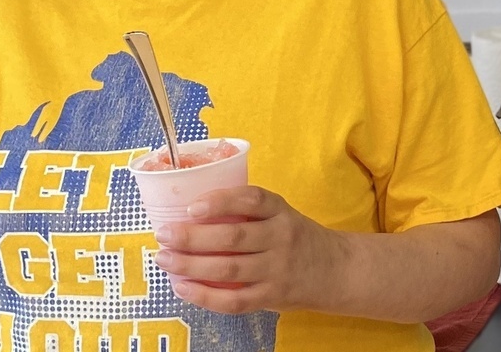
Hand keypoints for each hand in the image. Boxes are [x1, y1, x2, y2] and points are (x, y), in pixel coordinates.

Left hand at [153, 186, 348, 314]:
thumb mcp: (282, 215)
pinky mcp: (272, 296)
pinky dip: (204, 295)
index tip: (191, 207)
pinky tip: (182, 287)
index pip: (252, 200)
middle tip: (164, 235)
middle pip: (233, 237)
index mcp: (281, 212)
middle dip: (192, 237)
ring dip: (190, 265)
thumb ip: (248, 213)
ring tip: (165, 259)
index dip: (220, 201)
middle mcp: (281, 238)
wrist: (336, 270)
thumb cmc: (298, 239)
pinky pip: (234, 300)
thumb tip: (190, 214)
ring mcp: (277, 270)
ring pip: (228, 269)